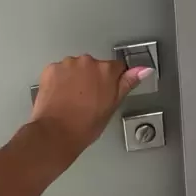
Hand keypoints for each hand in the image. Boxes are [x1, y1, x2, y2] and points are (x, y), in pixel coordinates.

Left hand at [29, 55, 153, 162]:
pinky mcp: (51, 69)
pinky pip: (59, 70)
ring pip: (75, 67)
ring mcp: (68, 64)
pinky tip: (60, 96)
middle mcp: (88, 62)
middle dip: (92, 78)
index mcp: (107, 70)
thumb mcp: (112, 106)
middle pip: (94, 66)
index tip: (106, 91)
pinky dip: (59, 80)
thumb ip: (127, 83)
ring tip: (72, 100)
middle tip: (88, 99)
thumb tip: (143, 70)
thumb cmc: (84, 125)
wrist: (56, 133)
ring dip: (75, 77)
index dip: (112, 81)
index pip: (117, 67)